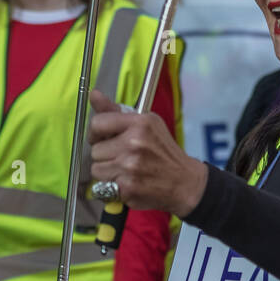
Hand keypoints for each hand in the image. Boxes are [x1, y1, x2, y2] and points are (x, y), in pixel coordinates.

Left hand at [88, 89, 206, 216]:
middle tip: (123, 157)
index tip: (103, 139)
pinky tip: (129, 182)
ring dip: (107, 172)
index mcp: (141, 123)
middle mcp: (135, 142)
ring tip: (125, 170)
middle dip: (106, 155)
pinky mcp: (127, 186)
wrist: (185, 181)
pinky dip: (112, 186)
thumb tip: (94, 94)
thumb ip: (116, 112)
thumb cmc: (164, 152)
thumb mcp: (147, 124)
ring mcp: (130, 166)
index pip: (98, 123)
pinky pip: (103, 186)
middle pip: (96, 150)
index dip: (96, 133)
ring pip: (96, 169)